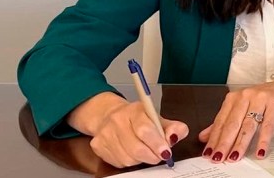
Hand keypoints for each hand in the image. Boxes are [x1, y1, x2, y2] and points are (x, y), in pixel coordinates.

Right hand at [69, 92, 188, 167]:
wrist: (109, 115)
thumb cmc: (138, 119)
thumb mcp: (158, 118)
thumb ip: (173, 127)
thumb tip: (176, 135)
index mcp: (135, 110)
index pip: (145, 129)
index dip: (157, 143)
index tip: (166, 152)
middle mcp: (117, 120)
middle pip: (136, 148)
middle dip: (152, 155)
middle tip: (159, 155)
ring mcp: (105, 134)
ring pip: (128, 158)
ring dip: (141, 159)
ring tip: (144, 150)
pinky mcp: (98, 146)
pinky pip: (118, 162)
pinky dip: (129, 161)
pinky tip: (131, 152)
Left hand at [199, 72, 273, 161]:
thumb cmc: (265, 99)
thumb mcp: (243, 108)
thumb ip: (224, 122)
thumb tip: (204, 137)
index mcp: (234, 98)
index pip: (220, 121)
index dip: (214, 139)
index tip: (208, 153)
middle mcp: (246, 96)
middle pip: (232, 124)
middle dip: (224, 143)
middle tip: (218, 158)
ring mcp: (261, 99)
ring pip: (248, 125)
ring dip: (240, 144)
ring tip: (235, 157)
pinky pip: (268, 125)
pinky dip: (263, 140)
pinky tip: (260, 151)